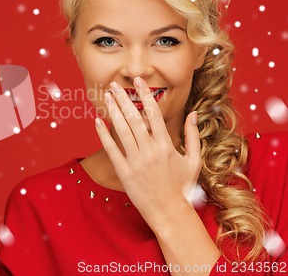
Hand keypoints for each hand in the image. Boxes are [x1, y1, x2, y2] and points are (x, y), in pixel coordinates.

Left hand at [95, 77, 201, 227]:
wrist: (169, 212)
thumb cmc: (182, 187)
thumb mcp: (194, 160)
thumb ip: (193, 136)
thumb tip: (194, 114)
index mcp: (166, 145)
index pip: (153, 113)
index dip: (145, 95)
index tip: (138, 81)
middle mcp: (150, 151)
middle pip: (134, 118)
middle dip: (123, 98)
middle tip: (114, 84)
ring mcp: (136, 161)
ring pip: (122, 130)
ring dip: (113, 111)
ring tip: (106, 96)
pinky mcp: (124, 172)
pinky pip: (111, 149)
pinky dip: (103, 134)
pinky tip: (97, 120)